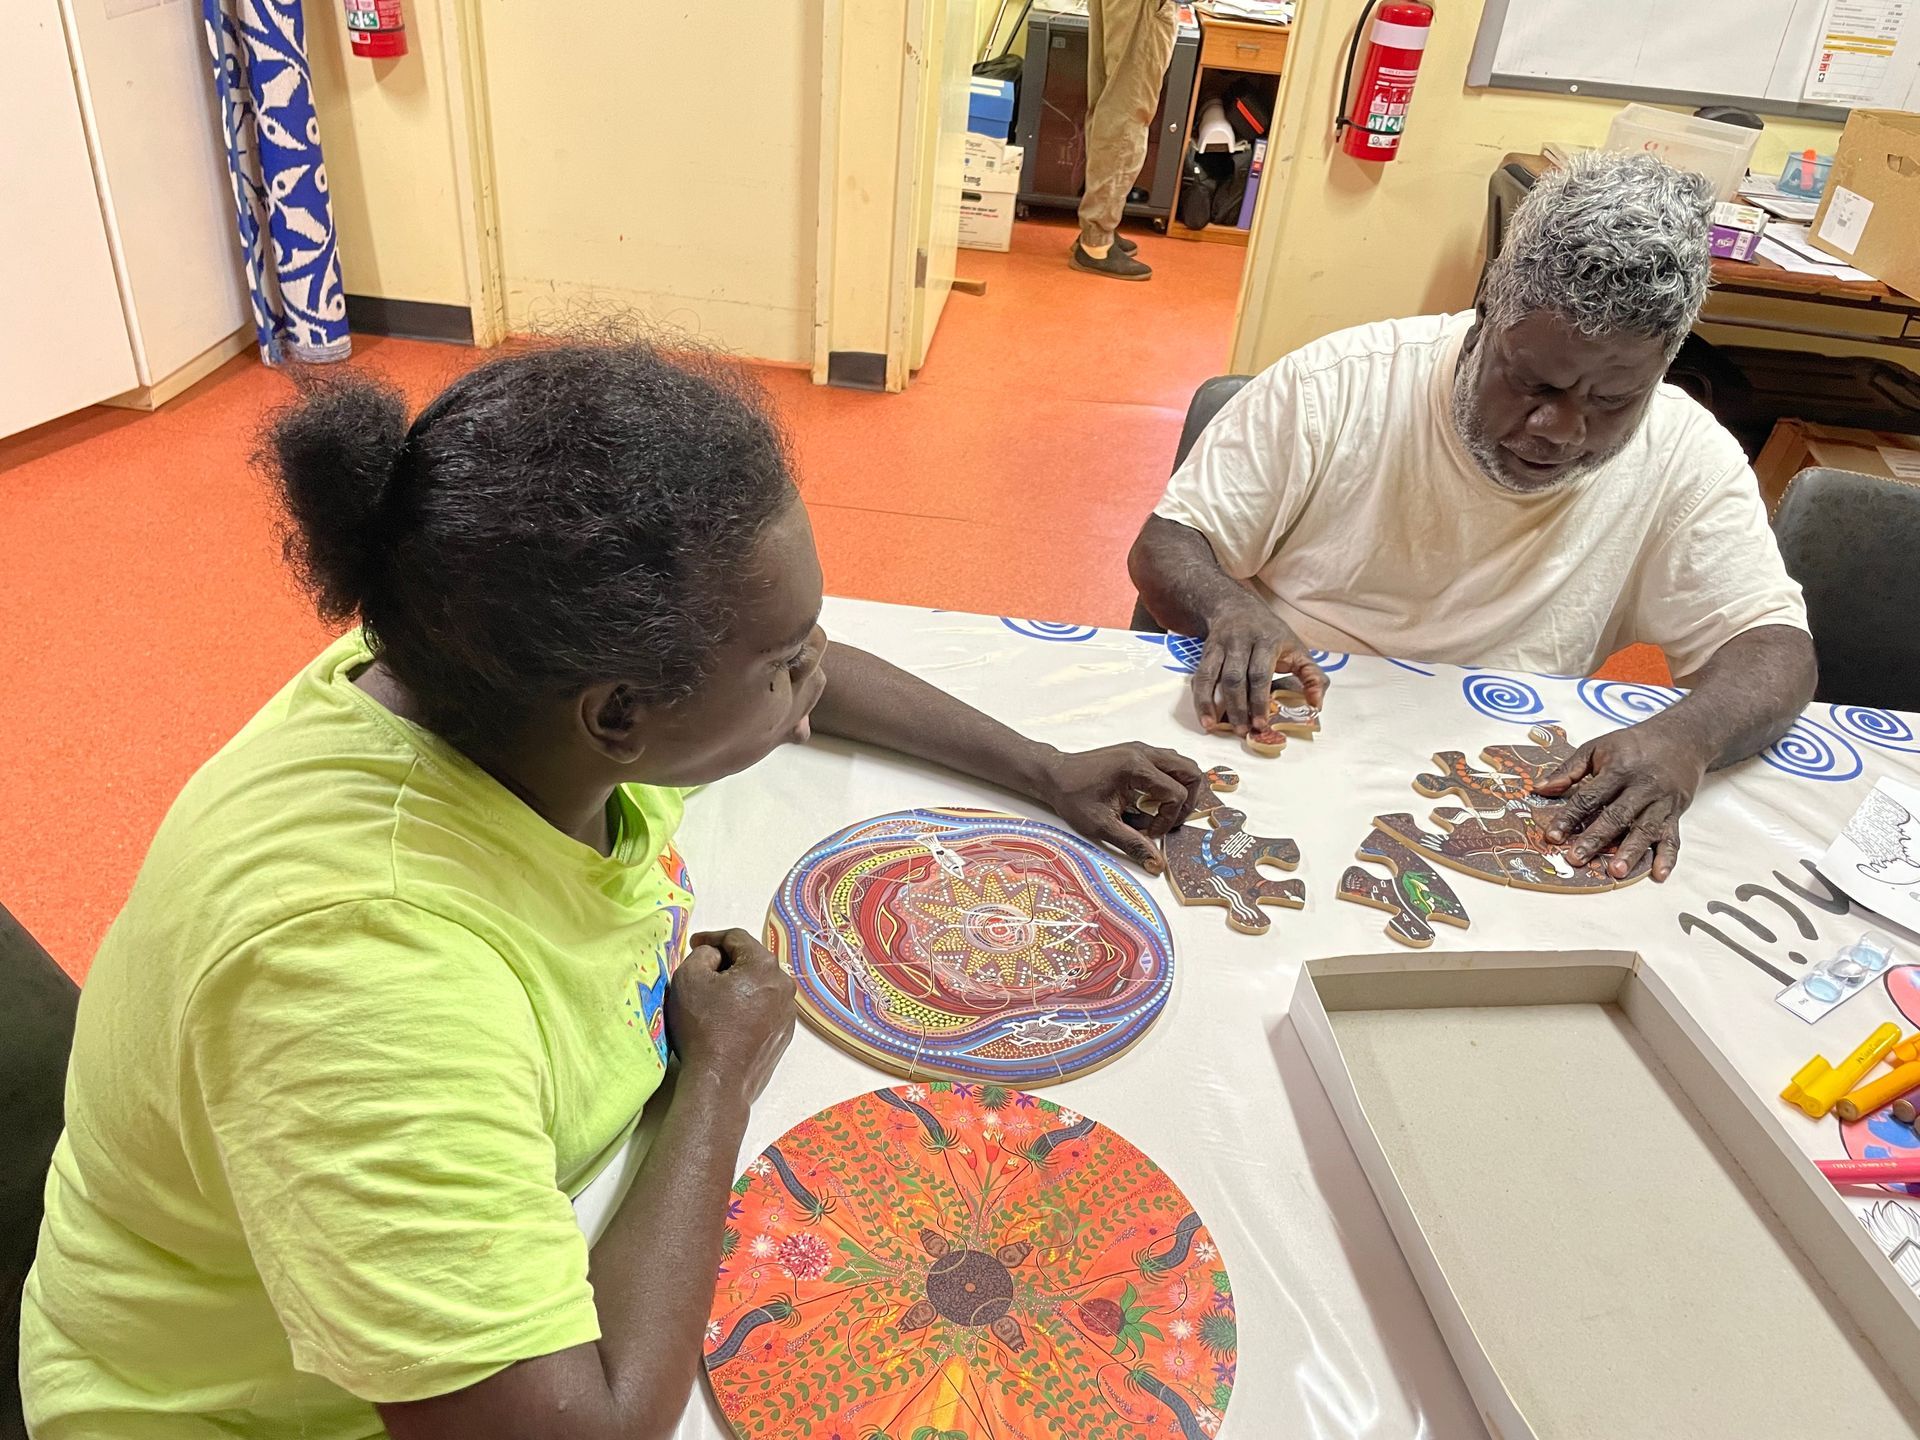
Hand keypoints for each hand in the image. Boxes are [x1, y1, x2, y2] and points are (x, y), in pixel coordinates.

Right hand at [665, 929, 795, 1106]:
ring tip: (715, 998)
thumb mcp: (688, 978)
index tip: (694, 944)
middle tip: (703, 972)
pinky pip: (764, 1009)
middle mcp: (784, 985)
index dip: (711, 937)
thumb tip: (715, 957)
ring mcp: (787, 1012)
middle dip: (727, 962)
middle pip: (752, 961)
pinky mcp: (784, 1035)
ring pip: (759, 986)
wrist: (719, 1081)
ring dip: (738, 986)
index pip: (736, 938)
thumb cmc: (702, 1027)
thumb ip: (702, 954)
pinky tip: (729, 1020)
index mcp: (764, 966)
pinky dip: (748, 1007)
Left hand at [1035, 743, 1204, 872]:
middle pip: (1191, 773)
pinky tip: (1151, 801)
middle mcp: (1144, 753)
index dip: (1168, 819)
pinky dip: (1171, 783)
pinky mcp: (1139, 753)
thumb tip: (1157, 864)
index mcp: (1136, 768)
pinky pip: (1170, 764)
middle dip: (1188, 802)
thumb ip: (1132, 844)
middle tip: (1170, 821)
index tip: (1149, 833)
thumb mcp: (1100, 825)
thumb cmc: (1072, 796)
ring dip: (1182, 791)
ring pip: (1183, 766)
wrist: (1054, 775)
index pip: (1175, 793)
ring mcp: (1142, 750)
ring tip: (1163, 812)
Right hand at [1190, 600, 1327, 734]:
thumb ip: (1313, 676)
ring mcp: (1221, 645)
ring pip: (1214, 677)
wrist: (1237, 607)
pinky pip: (1200, 676)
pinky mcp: (1206, 651)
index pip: (1260, 673)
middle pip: (1235, 677)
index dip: (1259, 700)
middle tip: (1242, 731)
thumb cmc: (1273, 635)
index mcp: (1267, 640)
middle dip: (1238, 707)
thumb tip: (1315, 704)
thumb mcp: (1298, 649)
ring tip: (1216, 728)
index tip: (1261, 724)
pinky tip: (1205, 719)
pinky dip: (1200, 699)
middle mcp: (1241, 641)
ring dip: (1213, 704)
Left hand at [1534, 718, 1711, 882]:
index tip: (1552, 836)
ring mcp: (1661, 802)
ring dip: (1631, 851)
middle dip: (1596, 839)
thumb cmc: (1633, 745)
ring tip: (1616, 872)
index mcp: (1618, 770)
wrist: (1681, 738)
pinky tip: (1659, 874)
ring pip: (1645, 829)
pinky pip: (1673, 837)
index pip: (1589, 797)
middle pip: (1617, 816)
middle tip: (1577, 858)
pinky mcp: (1676, 813)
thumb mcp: (1598, 747)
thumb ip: (1569, 769)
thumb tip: (1539, 788)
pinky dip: (1668, 857)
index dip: (1569, 817)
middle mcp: (1641, 787)